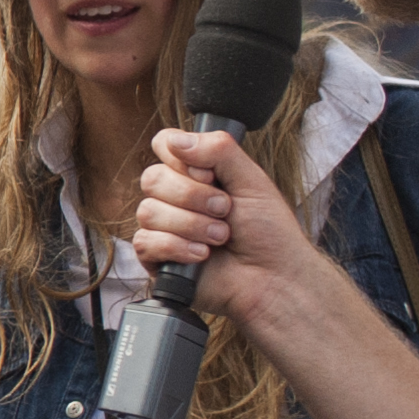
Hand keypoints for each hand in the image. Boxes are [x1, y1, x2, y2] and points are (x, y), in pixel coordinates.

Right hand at [134, 129, 320, 329]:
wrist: (273, 278)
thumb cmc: (269, 232)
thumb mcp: (252, 180)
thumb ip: (218, 150)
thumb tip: (176, 140)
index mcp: (197, 173)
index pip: (165, 145)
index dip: (181, 158)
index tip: (211, 176)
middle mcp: (176, 197)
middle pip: (152, 178)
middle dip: (192, 196)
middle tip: (225, 210)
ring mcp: (164, 228)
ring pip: (148, 211)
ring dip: (191, 225)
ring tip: (221, 237)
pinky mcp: (157, 259)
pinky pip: (145, 242)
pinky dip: (178, 247)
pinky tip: (202, 256)